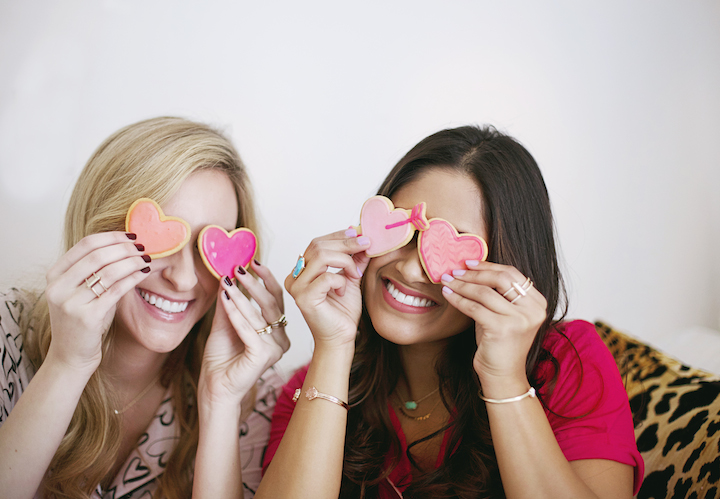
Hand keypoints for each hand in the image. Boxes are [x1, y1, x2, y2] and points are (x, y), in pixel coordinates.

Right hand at [43, 232, 151, 374]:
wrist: (71, 356)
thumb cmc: (83, 321)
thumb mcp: (82, 292)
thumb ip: (96, 270)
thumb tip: (127, 246)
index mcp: (54, 276)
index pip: (85, 244)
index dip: (112, 236)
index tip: (132, 235)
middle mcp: (58, 287)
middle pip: (98, 255)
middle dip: (125, 248)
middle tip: (144, 247)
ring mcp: (71, 303)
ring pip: (109, 271)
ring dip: (132, 261)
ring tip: (147, 258)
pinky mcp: (87, 317)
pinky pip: (116, 290)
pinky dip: (133, 277)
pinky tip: (144, 272)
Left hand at [199, 260, 288, 411]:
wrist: (214, 388)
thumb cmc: (221, 358)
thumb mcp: (225, 322)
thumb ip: (230, 301)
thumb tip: (228, 274)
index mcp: (277, 331)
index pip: (275, 300)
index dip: (266, 279)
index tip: (252, 262)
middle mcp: (280, 340)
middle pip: (271, 304)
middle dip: (254, 284)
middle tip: (239, 268)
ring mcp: (274, 349)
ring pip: (258, 316)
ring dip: (241, 296)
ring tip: (227, 281)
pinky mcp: (263, 357)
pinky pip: (248, 330)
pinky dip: (235, 313)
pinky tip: (224, 300)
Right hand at [284, 229, 370, 349]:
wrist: (341, 339)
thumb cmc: (343, 312)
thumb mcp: (351, 278)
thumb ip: (354, 259)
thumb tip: (361, 238)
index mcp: (302, 270)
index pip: (317, 243)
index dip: (339, 235)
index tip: (359, 233)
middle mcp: (294, 276)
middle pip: (318, 246)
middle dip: (346, 243)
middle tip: (367, 244)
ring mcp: (296, 287)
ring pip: (321, 256)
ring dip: (346, 261)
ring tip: (355, 274)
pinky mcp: (304, 298)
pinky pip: (326, 277)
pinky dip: (340, 280)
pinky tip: (344, 291)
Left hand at [440, 260, 546, 382]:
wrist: (502, 375)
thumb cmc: (499, 343)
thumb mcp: (503, 313)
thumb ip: (497, 293)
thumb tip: (471, 269)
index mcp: (537, 302)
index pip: (512, 273)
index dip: (488, 266)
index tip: (468, 263)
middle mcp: (533, 310)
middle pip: (500, 278)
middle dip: (474, 273)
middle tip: (454, 271)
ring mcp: (520, 319)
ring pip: (485, 292)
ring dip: (462, 285)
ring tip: (447, 281)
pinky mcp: (503, 329)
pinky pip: (475, 307)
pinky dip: (458, 299)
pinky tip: (448, 295)